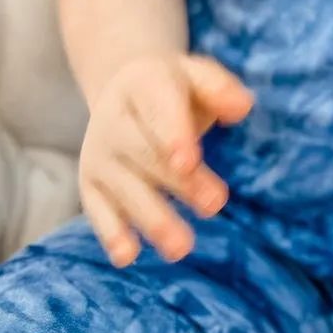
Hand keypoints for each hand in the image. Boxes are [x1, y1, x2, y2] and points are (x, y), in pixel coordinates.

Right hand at [78, 52, 252, 265]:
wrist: (123, 89)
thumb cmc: (173, 89)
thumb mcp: (196, 76)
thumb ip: (219, 89)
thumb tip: (242, 106)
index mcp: (142, 84)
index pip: (158, 110)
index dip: (173, 136)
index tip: (190, 161)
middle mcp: (113, 120)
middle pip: (146, 154)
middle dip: (179, 182)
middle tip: (216, 205)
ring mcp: (99, 154)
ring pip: (125, 189)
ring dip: (152, 219)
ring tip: (181, 248)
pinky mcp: (90, 184)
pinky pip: (98, 210)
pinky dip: (111, 233)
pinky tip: (128, 256)